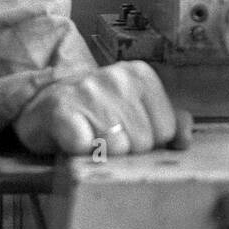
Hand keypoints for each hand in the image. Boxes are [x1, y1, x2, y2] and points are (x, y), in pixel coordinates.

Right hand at [13, 60, 176, 156]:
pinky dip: (80, 152)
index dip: (148, 141)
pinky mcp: (62, 111)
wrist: (43, 101)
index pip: (165, 129)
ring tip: (91, 138)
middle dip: (126, 149)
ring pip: (117, 147)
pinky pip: (85, 147)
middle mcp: (117, 78)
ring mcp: (88, 91)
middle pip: (143, 141)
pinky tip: (74, 142)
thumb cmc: (96, 109)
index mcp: (141, 75)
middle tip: (106, 137)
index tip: (128, 132)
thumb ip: (168, 120)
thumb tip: (185, 140)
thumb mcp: (136, 107)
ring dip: (102, 153)